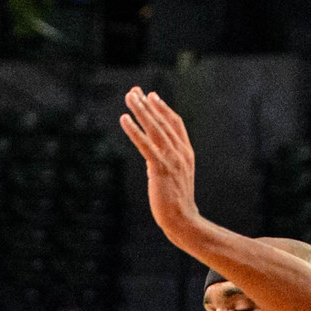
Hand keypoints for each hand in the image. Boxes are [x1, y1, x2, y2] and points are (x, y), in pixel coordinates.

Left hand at [119, 88, 205, 246]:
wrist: (182, 220)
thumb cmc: (176, 203)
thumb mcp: (174, 178)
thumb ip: (166, 164)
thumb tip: (152, 158)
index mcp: (186, 153)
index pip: (175, 124)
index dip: (163, 108)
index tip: (152, 96)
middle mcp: (180, 152)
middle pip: (163, 121)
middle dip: (148, 104)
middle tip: (135, 90)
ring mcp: (172, 159)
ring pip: (154, 128)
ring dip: (141, 110)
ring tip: (130, 97)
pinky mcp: (160, 168)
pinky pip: (145, 144)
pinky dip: (134, 130)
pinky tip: (124, 118)